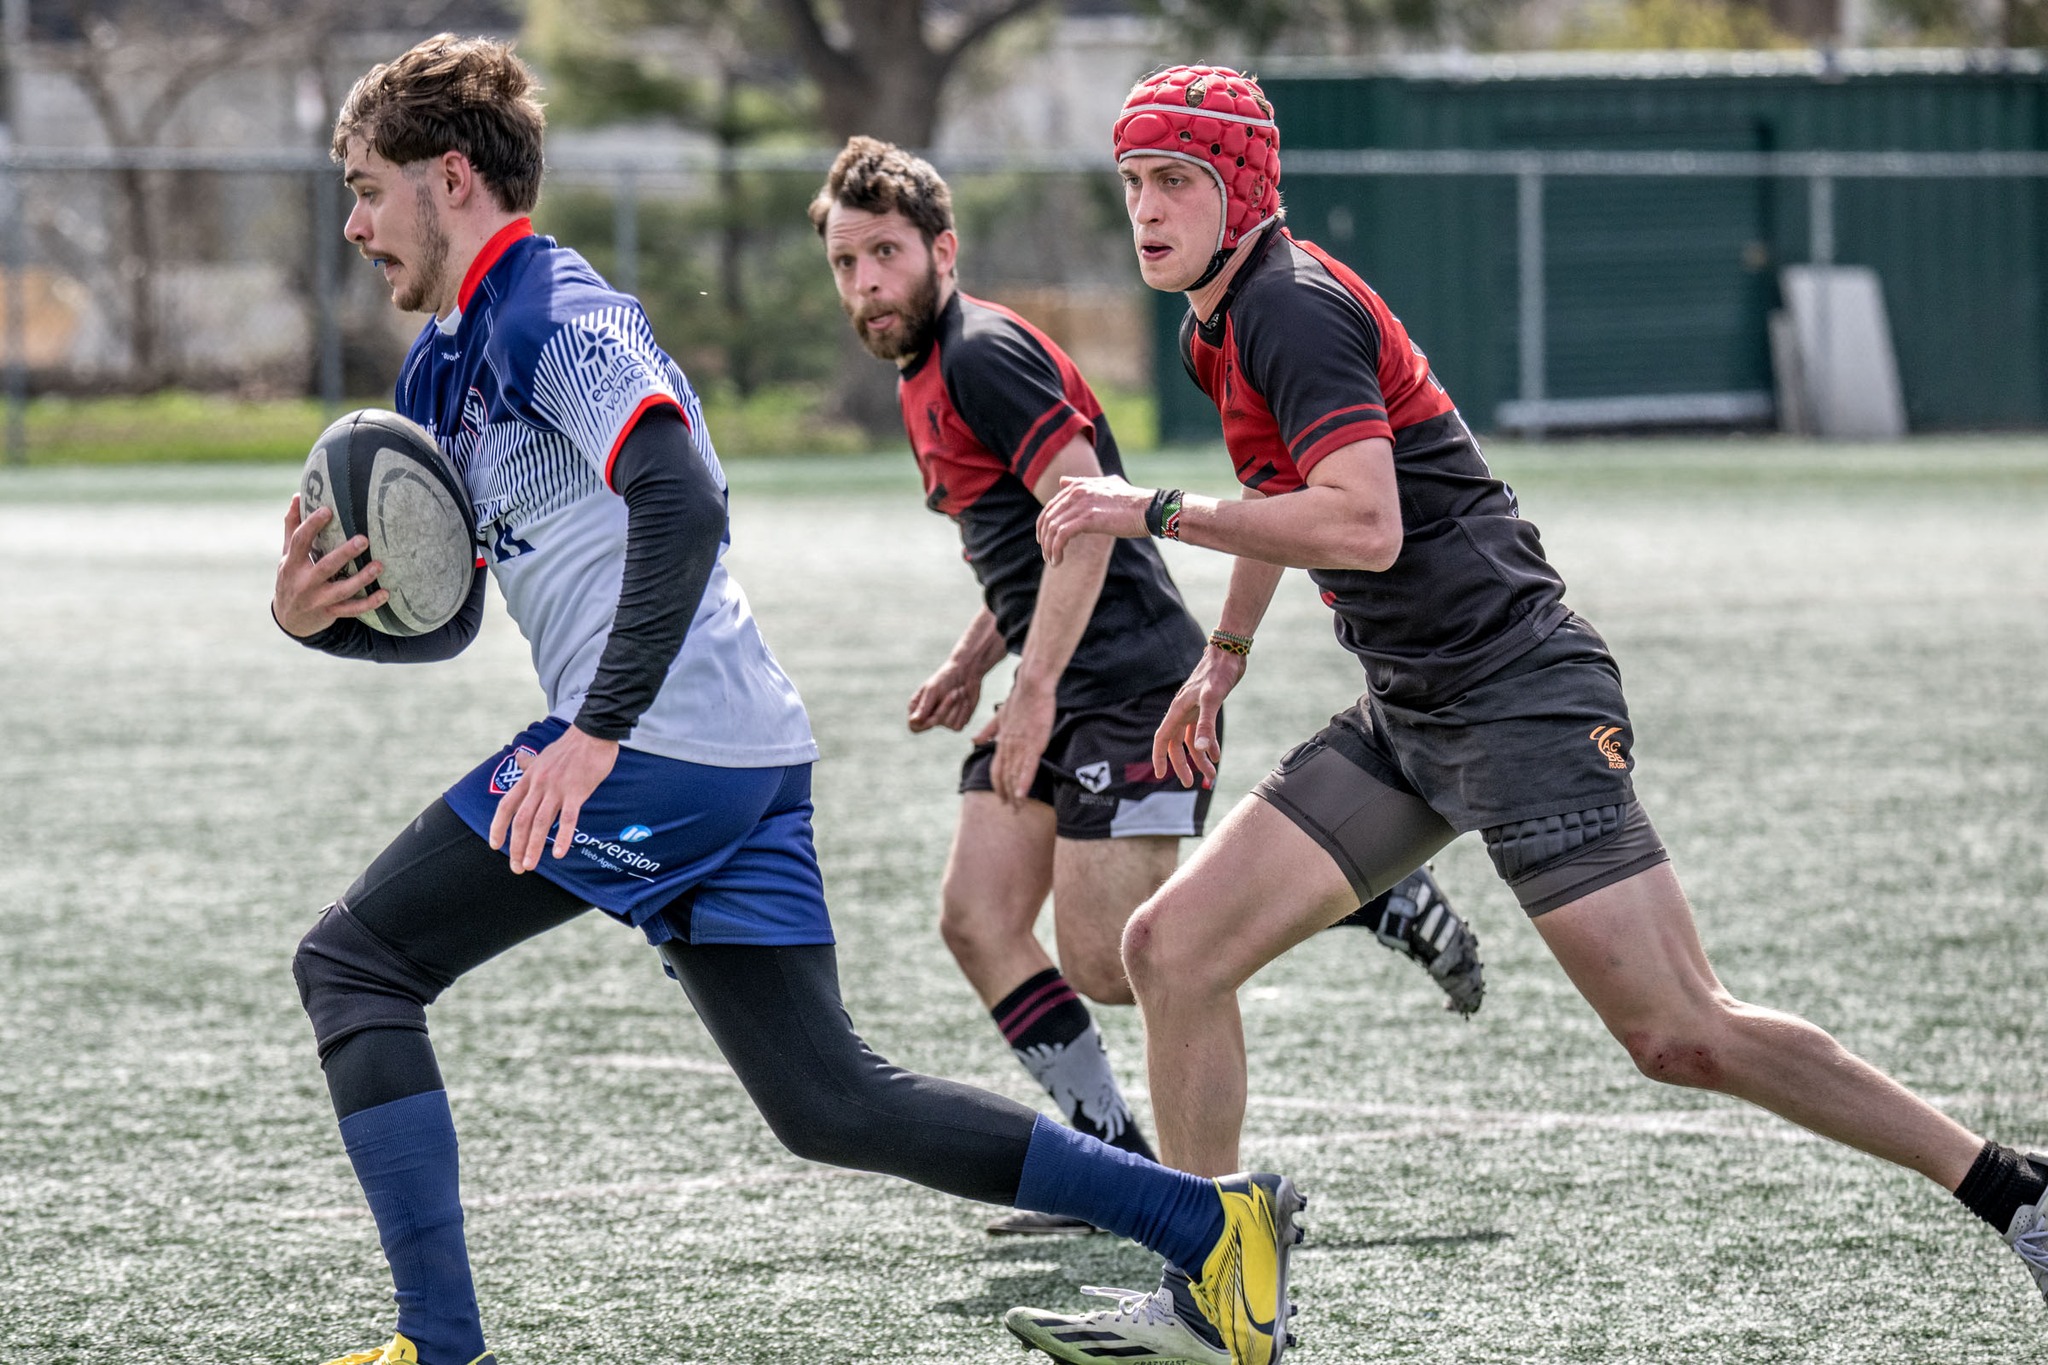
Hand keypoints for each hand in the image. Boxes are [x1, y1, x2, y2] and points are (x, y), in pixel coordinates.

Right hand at [274, 494, 387, 635]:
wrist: (289, 619)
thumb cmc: (292, 577)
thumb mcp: (287, 555)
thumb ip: (292, 527)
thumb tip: (298, 496)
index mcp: (292, 564)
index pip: (300, 541)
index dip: (312, 525)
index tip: (328, 510)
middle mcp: (304, 582)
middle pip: (325, 567)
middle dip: (344, 554)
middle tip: (363, 540)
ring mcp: (318, 600)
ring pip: (342, 590)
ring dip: (362, 579)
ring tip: (380, 565)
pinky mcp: (330, 613)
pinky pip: (352, 610)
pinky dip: (369, 603)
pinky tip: (385, 594)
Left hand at [489, 725, 619, 873]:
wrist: (593, 733)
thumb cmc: (570, 746)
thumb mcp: (543, 754)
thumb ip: (530, 764)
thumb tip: (519, 759)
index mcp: (529, 778)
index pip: (506, 806)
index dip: (498, 827)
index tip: (495, 845)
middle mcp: (539, 785)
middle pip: (521, 820)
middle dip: (516, 846)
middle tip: (516, 867)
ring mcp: (557, 788)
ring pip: (540, 822)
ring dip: (533, 846)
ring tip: (529, 865)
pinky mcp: (577, 791)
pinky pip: (568, 818)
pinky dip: (563, 837)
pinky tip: (559, 853)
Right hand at [907, 658, 982, 732]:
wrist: (967, 673)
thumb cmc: (946, 678)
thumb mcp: (933, 689)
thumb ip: (924, 706)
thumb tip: (914, 721)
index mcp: (918, 707)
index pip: (914, 726)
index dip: (923, 723)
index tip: (934, 713)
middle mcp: (929, 716)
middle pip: (933, 723)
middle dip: (946, 706)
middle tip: (955, 692)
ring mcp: (943, 721)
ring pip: (948, 724)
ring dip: (957, 707)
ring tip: (959, 692)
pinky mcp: (957, 723)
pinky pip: (959, 726)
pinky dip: (964, 711)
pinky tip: (965, 700)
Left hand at [981, 681, 1054, 806]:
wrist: (1031, 685)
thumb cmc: (1019, 699)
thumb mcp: (1000, 717)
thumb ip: (988, 731)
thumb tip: (974, 741)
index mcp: (1002, 741)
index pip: (996, 769)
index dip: (998, 785)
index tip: (1001, 798)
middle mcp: (1008, 746)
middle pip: (1004, 776)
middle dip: (1007, 794)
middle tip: (1011, 811)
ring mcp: (1021, 745)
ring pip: (1015, 775)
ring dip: (1015, 794)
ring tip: (1017, 809)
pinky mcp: (1034, 742)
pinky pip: (1027, 766)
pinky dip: (1023, 782)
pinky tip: (1021, 795)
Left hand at [1036, 474, 1151, 565]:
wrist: (1148, 509)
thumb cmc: (1131, 501)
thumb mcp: (1106, 485)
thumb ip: (1083, 482)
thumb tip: (1063, 481)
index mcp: (1079, 486)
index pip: (1051, 506)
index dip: (1044, 524)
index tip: (1045, 539)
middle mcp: (1077, 492)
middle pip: (1048, 517)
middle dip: (1044, 538)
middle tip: (1047, 553)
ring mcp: (1081, 504)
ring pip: (1052, 528)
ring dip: (1049, 548)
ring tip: (1053, 561)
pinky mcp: (1087, 518)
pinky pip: (1061, 536)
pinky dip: (1056, 550)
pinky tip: (1058, 560)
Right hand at [1153, 648, 1243, 787]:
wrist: (1229, 653)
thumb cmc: (1218, 673)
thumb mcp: (1212, 699)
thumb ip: (1206, 724)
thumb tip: (1199, 750)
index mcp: (1178, 710)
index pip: (1163, 739)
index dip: (1159, 757)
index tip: (1160, 775)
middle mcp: (1183, 712)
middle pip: (1176, 745)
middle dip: (1182, 765)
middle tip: (1190, 784)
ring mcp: (1194, 710)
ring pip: (1191, 741)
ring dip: (1199, 759)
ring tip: (1211, 775)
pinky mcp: (1205, 707)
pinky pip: (1202, 732)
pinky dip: (1209, 745)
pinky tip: (1216, 756)